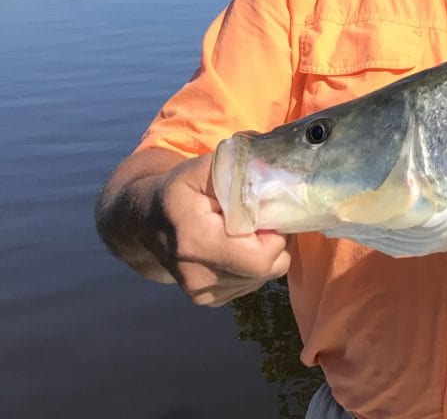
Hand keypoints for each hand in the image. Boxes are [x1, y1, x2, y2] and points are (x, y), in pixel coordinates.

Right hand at [148, 154, 290, 306]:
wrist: (146, 220)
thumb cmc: (180, 190)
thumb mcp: (204, 168)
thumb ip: (240, 171)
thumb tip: (274, 178)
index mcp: (197, 242)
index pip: (262, 257)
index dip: (277, 234)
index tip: (269, 213)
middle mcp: (198, 276)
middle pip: (268, 269)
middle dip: (277, 242)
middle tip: (264, 219)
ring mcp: (202, 293)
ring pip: (262, 278)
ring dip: (266, 254)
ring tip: (247, 230)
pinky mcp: (206, 300)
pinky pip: (249, 284)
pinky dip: (252, 265)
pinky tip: (237, 246)